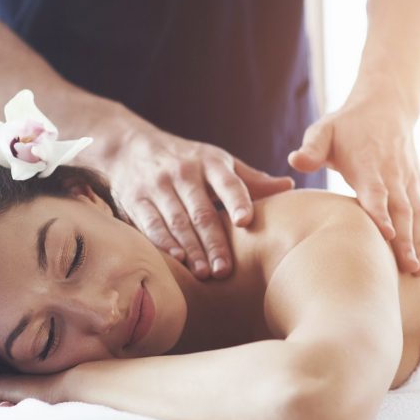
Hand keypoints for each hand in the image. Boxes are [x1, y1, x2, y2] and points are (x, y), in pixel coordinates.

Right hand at [93, 112, 293, 279]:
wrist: (129, 146)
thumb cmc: (187, 160)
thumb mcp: (217, 162)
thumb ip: (250, 179)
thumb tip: (289, 185)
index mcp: (209, 162)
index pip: (227, 182)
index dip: (236, 201)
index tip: (245, 221)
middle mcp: (183, 172)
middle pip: (201, 211)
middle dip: (213, 242)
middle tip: (225, 270)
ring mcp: (157, 186)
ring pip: (177, 221)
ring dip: (191, 249)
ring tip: (205, 273)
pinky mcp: (135, 200)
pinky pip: (151, 224)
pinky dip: (163, 243)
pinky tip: (177, 260)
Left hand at [288, 79, 419, 275]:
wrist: (386, 107)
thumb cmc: (347, 125)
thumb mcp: (324, 130)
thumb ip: (312, 147)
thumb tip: (295, 161)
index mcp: (368, 164)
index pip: (376, 192)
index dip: (382, 212)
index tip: (388, 234)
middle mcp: (393, 175)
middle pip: (402, 210)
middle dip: (407, 240)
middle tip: (408, 267)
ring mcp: (410, 183)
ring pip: (419, 216)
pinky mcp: (419, 188)